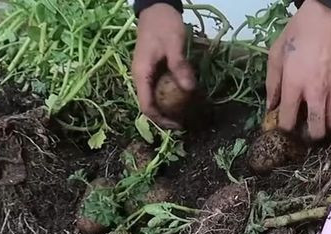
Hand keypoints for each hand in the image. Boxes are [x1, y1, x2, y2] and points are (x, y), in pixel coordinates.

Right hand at [132, 4, 195, 128]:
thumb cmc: (163, 25)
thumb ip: (179, 66)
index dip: (161, 120)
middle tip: (186, 123)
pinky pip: (160, 90)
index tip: (178, 126)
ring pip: (155, 99)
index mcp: (141, 74)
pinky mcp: (154, 71)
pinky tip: (185, 98)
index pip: (146, 106)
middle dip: (166, 118)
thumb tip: (190, 90)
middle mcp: (140, 77)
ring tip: (187, 114)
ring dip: (169, 109)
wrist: (156, 8)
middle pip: (150, 106)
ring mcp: (147, 75)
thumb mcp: (173, 44)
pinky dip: (171, 97)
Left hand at [266, 0, 330, 139]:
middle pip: (316, 130)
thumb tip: (271, 106)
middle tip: (304, 131)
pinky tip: (328, 101)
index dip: (284, 129)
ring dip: (324, 126)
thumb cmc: (299, 31)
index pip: (288, 121)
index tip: (283, 127)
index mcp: (294, 85)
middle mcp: (316, 93)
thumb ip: (272, 83)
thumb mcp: (276, 53)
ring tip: (317, 121)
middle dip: (309, 137)